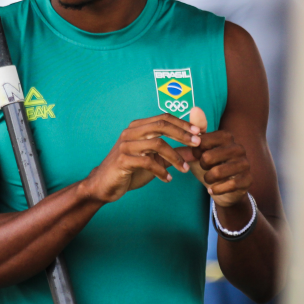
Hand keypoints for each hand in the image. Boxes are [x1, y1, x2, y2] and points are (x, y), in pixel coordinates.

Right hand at [80, 114, 201, 203]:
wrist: (104, 185)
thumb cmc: (130, 171)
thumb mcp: (156, 161)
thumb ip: (174, 153)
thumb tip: (196, 150)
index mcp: (138, 127)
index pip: (163, 118)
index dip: (182, 123)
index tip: (199, 132)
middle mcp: (131, 132)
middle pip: (161, 125)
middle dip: (182, 134)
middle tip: (197, 143)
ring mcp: (125, 145)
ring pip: (156, 144)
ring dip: (175, 156)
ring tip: (185, 169)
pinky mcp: (122, 160)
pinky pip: (147, 162)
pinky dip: (161, 171)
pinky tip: (168, 179)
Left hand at [178, 107, 252, 208]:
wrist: (221, 189)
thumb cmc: (208, 165)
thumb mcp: (198, 149)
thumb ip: (196, 130)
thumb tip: (195, 108)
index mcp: (226, 137)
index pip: (202, 141)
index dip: (195, 151)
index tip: (196, 155)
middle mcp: (238, 147)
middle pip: (208, 157)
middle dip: (201, 166)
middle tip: (204, 167)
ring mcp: (245, 164)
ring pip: (218, 172)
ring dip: (208, 178)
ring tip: (208, 179)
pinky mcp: (248, 180)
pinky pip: (229, 185)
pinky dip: (217, 189)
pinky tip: (213, 189)